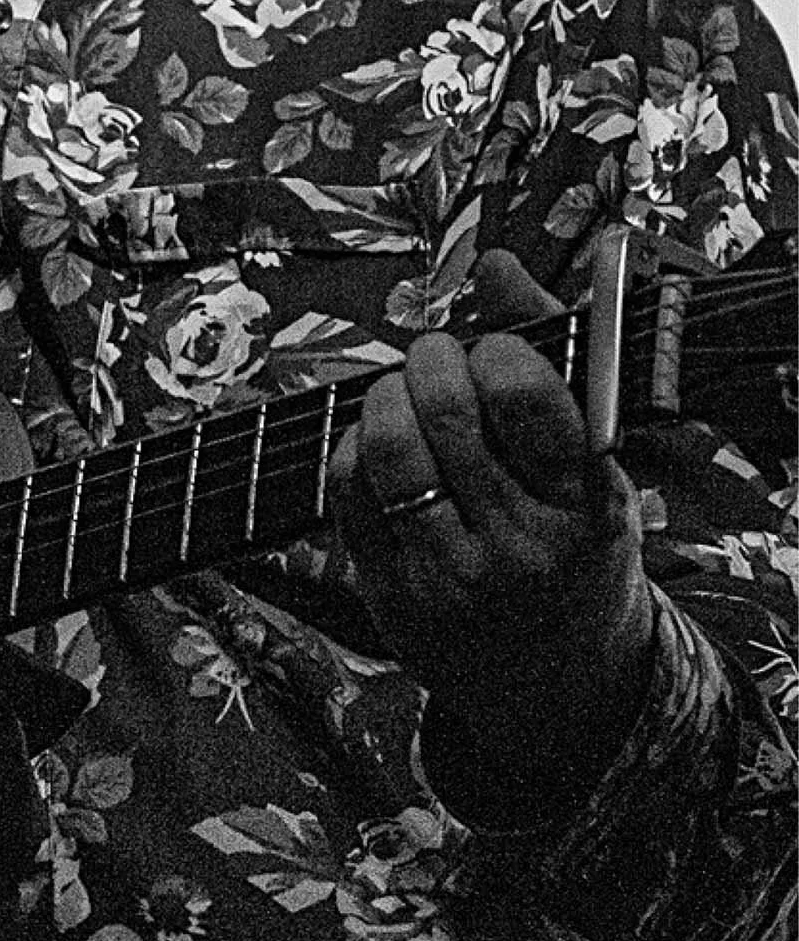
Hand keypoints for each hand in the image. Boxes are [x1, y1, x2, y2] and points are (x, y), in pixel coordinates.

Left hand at [325, 252, 656, 804]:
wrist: (557, 679)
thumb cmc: (576, 543)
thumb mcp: (593, 464)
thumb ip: (550, 353)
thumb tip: (495, 262)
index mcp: (586, 507)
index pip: (528, 399)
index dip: (498, 352)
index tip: (495, 353)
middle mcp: (519, 548)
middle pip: (443, 411)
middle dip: (432, 359)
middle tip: (438, 359)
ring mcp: (450, 577)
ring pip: (386, 446)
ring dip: (387, 394)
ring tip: (406, 393)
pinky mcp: (391, 594)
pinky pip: (346, 488)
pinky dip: (355, 445)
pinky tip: (381, 446)